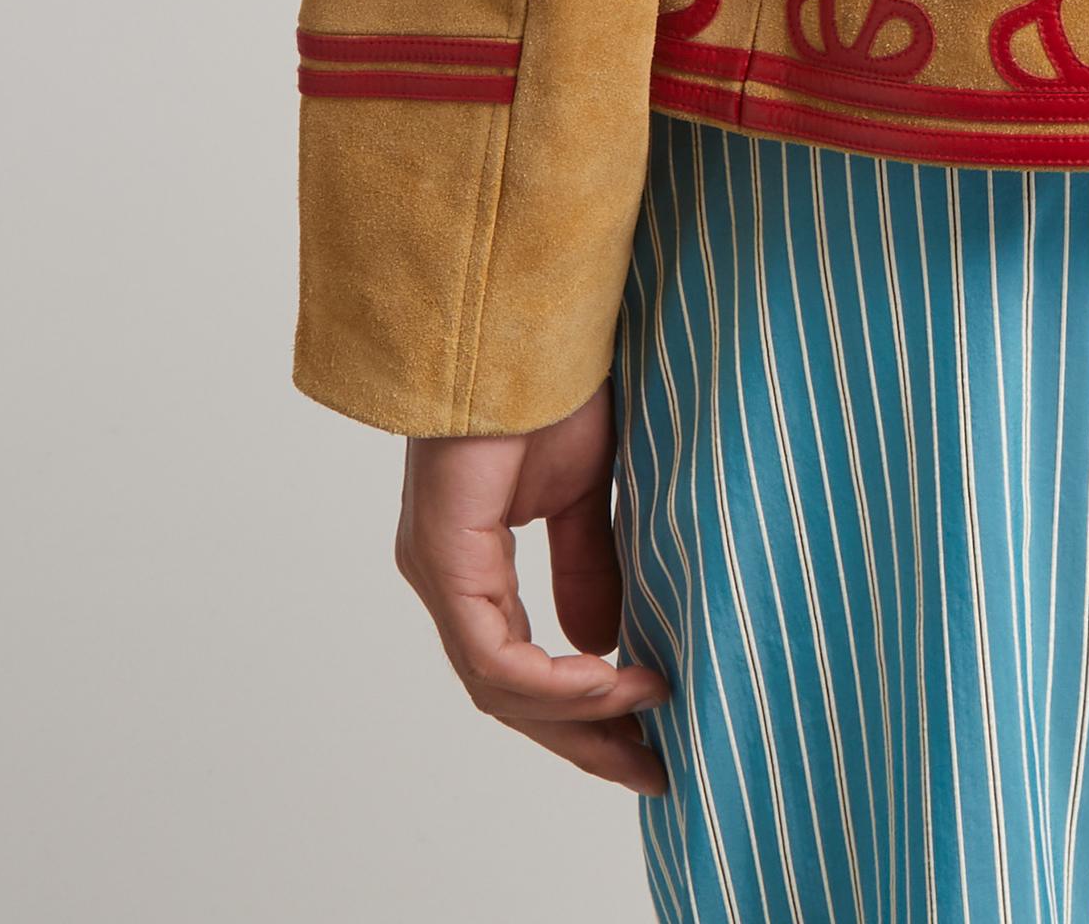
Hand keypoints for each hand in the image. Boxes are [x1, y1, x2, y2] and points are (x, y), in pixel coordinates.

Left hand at [394, 386, 667, 792]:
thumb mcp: (586, 492)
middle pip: (505, 695)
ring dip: (576, 711)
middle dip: (581, 740)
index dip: (581, 711)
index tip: (648, 733)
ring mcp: (437, 570)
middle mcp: (444, 576)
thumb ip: (587, 566)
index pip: (517, 667)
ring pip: (496, 686)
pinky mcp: (442, 556)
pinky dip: (554, 677)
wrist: (526, 322)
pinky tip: (610, 673)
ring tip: (648, 707)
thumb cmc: (552, 386)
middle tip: (651, 768)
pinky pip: (492, 654)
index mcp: (471, 562)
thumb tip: (603, 642)